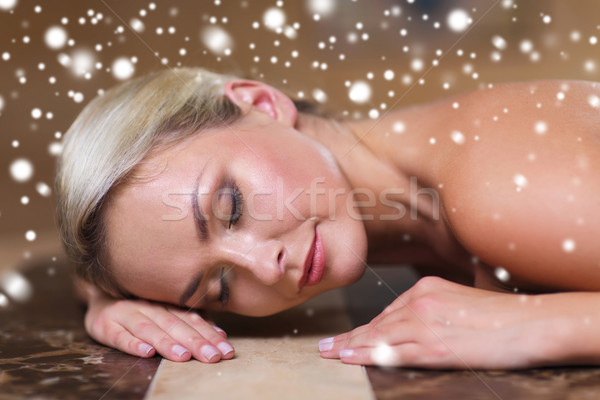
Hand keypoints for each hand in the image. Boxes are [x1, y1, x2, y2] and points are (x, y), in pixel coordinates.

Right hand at [84, 291, 233, 361]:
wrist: (99, 296)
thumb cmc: (140, 308)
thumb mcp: (166, 310)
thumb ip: (191, 321)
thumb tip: (220, 335)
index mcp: (166, 303)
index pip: (192, 319)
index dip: (210, 335)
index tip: (226, 350)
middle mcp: (148, 305)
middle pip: (174, 324)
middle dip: (195, 341)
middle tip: (212, 357)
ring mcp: (126, 313)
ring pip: (149, 328)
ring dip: (167, 342)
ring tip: (183, 356)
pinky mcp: (105, 325)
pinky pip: (119, 335)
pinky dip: (132, 344)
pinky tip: (146, 352)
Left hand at [319, 276, 560, 368]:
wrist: (531, 322)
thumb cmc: (502, 315)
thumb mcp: (461, 300)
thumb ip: (435, 309)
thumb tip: (414, 326)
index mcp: (427, 288)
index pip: (389, 311)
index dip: (367, 327)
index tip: (350, 335)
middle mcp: (420, 302)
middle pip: (377, 323)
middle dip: (350, 335)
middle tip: (326, 345)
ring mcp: (425, 324)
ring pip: (378, 337)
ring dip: (350, 346)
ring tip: (330, 353)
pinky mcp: (433, 347)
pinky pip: (392, 352)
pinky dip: (367, 355)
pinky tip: (350, 359)